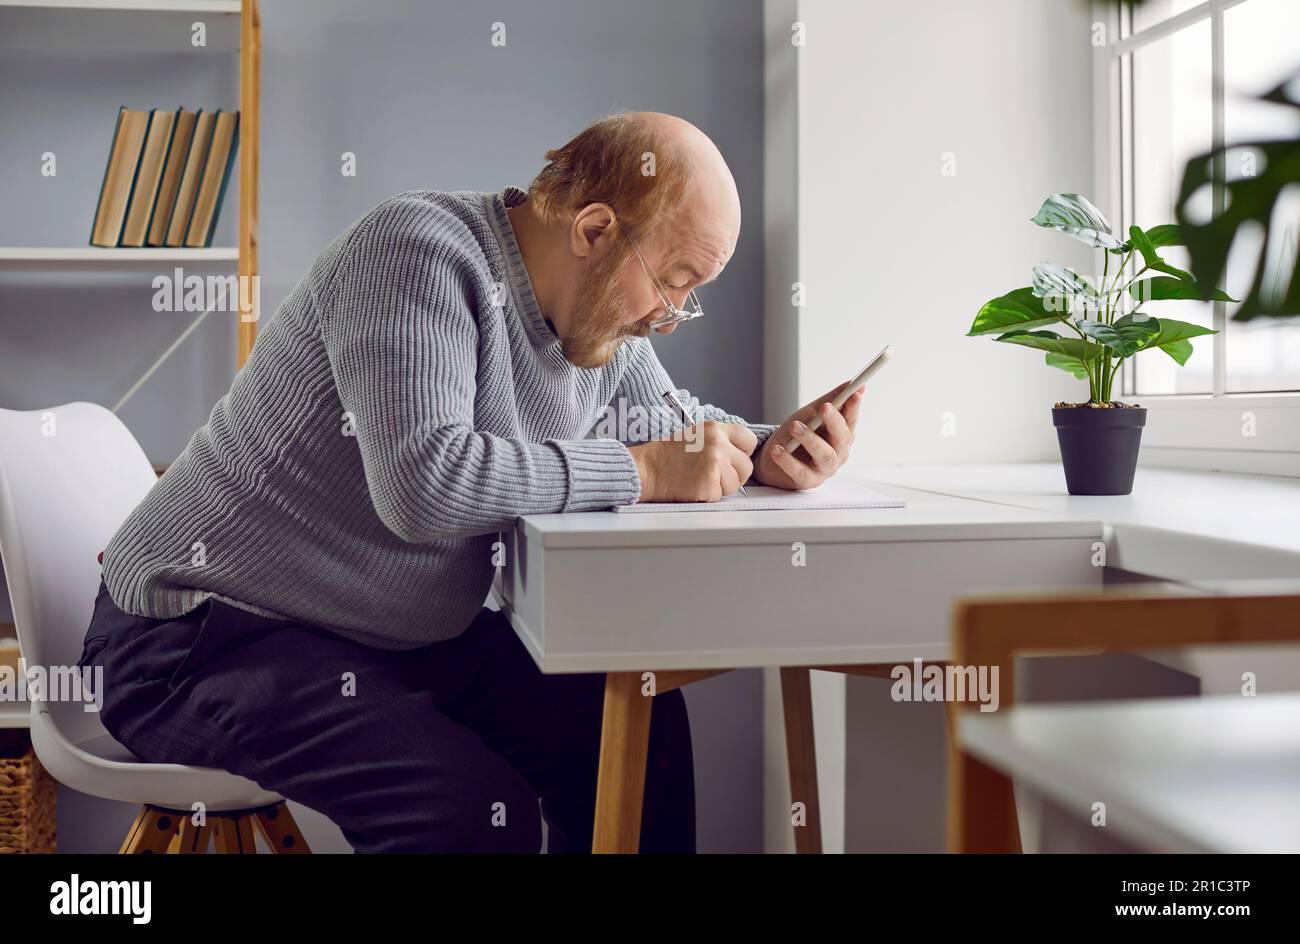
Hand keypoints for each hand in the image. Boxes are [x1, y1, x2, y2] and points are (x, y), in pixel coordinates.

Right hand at [628, 421, 757, 501]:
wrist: (646, 469)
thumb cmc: (667, 456)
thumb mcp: (697, 436)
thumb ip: (720, 441)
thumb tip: (741, 454)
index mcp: (715, 428)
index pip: (749, 440)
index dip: (741, 453)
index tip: (731, 459)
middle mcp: (718, 443)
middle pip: (746, 466)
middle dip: (733, 475)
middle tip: (711, 474)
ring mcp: (715, 463)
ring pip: (736, 483)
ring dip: (721, 487)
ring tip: (699, 478)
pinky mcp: (709, 482)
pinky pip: (721, 495)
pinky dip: (708, 495)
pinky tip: (693, 486)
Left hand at [754, 383, 863, 489]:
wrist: (773, 460)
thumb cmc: (797, 435)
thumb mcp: (812, 414)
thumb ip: (831, 400)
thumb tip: (852, 383)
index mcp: (841, 434)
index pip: (851, 419)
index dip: (854, 407)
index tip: (854, 393)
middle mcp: (838, 452)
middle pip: (842, 437)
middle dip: (834, 421)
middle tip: (823, 407)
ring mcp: (824, 468)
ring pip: (824, 454)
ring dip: (810, 438)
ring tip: (794, 426)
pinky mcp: (807, 481)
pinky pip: (800, 471)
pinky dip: (788, 460)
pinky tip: (777, 449)